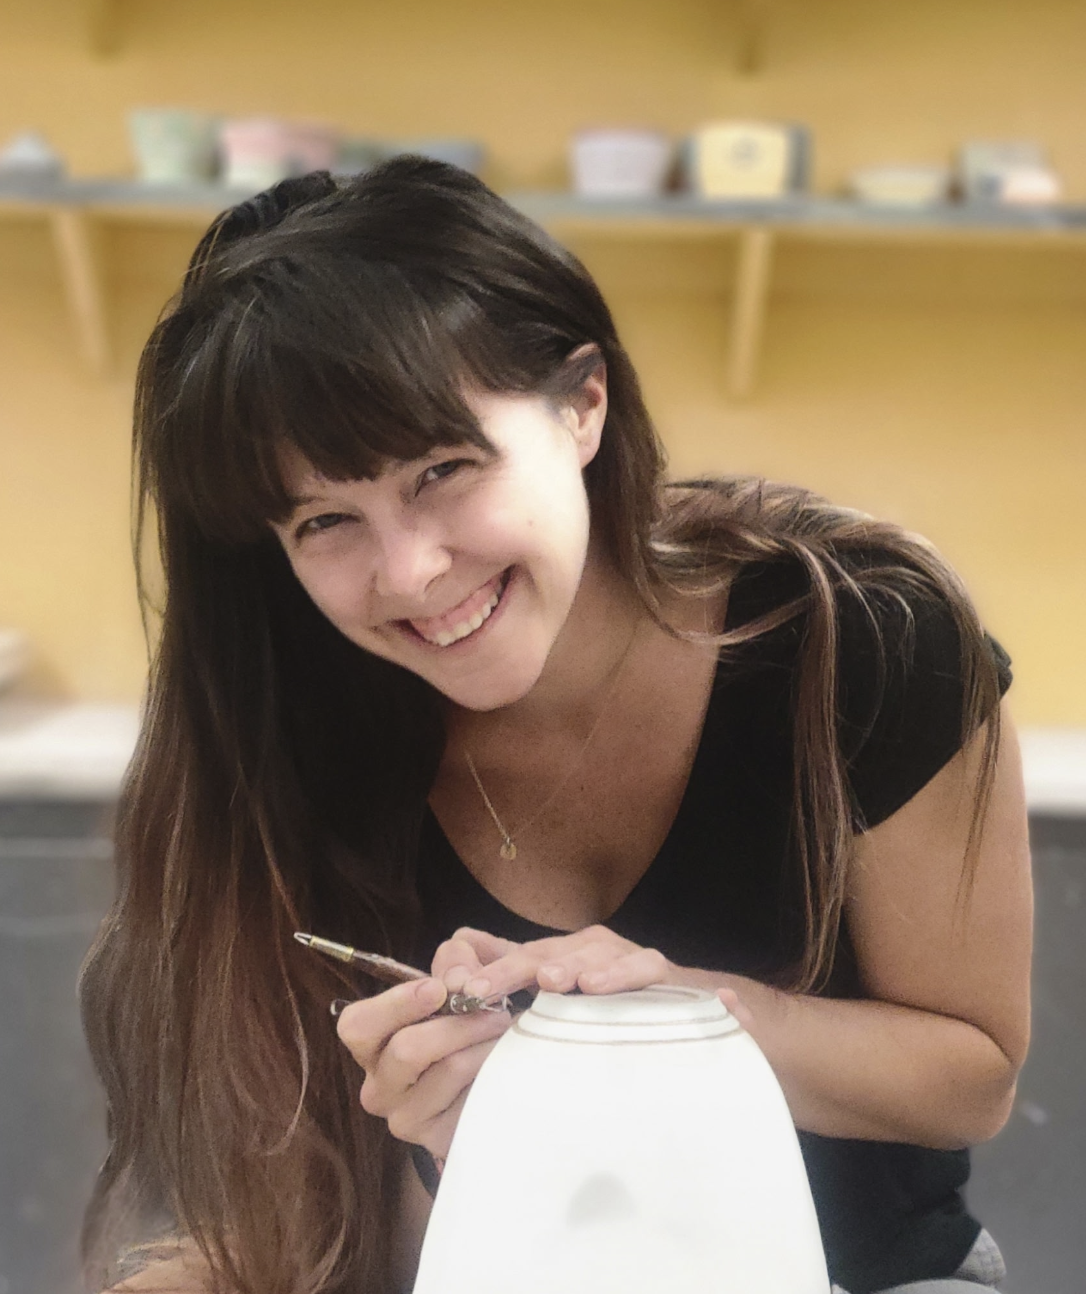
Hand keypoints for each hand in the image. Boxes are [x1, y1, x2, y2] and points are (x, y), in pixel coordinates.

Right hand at [335, 976, 510, 1159]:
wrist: (495, 1080)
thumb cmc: (466, 1026)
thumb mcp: (459, 985)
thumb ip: (455, 963)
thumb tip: (459, 972)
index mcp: (372, 1046)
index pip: (357, 1025)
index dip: (397, 1003)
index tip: (438, 989)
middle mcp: (379, 1087)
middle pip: (407, 1050)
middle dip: (458, 1022)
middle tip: (495, 1008)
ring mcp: (405, 1118)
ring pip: (448, 1069)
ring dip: (485, 1043)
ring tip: (506, 1031)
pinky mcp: (437, 1140)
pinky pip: (471, 1098)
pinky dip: (494, 1071)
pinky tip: (503, 1062)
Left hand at [432, 924, 675, 1001]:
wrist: (685, 1012)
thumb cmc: (610, 1010)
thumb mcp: (556, 1003)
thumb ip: (510, 988)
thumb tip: (456, 981)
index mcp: (556, 956)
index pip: (511, 956)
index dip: (483, 969)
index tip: (455, 991)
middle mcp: (585, 950)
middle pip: (542, 953)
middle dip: (509, 970)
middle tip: (479, 991)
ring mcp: (622, 956)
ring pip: (590, 955)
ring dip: (566, 967)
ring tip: (545, 981)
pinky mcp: (659, 970)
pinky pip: (641, 968)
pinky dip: (620, 974)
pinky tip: (597, 985)